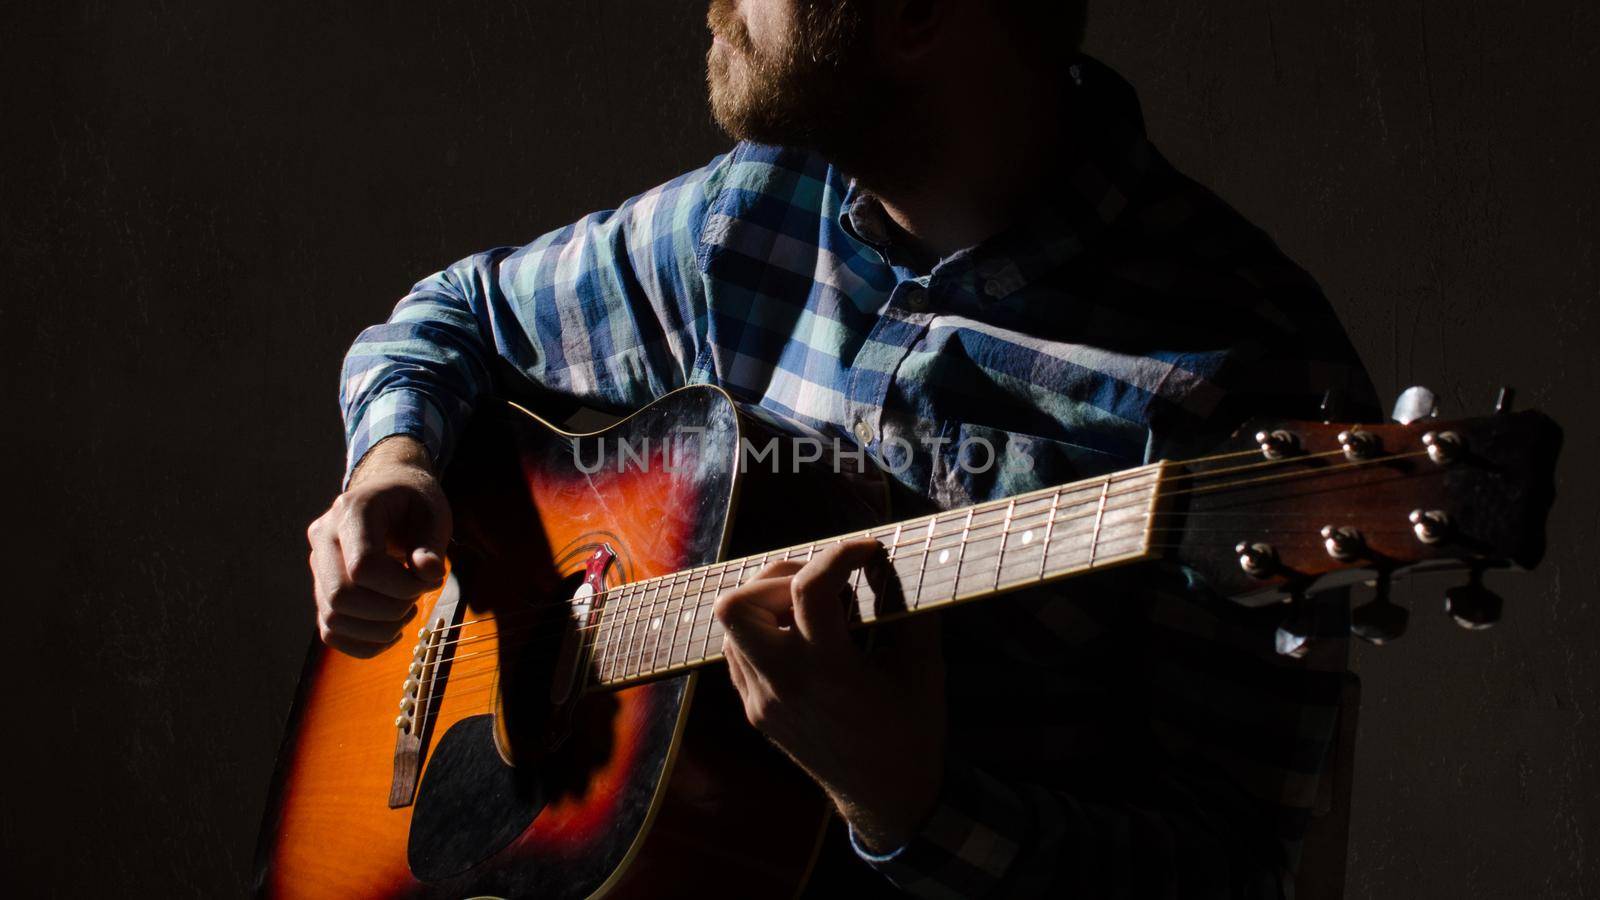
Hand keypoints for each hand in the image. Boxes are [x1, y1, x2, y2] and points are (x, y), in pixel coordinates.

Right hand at [307, 436, 450, 656]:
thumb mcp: (434, 513)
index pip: (362, 566)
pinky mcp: (321, 590)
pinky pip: (331, 632)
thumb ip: (432, 544)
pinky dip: (364, 643)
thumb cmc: (414, 502)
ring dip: (379, 628)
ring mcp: (317, 565)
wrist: (389, 492)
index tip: (428, 580)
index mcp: (351, 511)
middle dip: (390, 610)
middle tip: (416, 597)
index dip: (401, 586)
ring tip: (407, 610)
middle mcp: (323, 537)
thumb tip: (428, 575)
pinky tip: (391, 629)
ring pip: (333, 619)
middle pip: (341, 597)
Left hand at [714, 539, 945, 852]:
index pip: (808, 590)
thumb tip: (890, 560)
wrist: (885, 797)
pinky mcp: (753, 709)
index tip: (866, 550)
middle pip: (737, 605)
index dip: (839, 554)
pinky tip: (802, 639)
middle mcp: (783, 684)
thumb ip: (906, 609)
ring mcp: (760, 700)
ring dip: (767, 605)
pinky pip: (737, 652)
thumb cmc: (911, 731)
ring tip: (812, 612)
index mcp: (829, 672)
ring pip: (730, 627)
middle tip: (821, 585)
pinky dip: (762, 632)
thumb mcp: (923, 668)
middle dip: (777, 578)